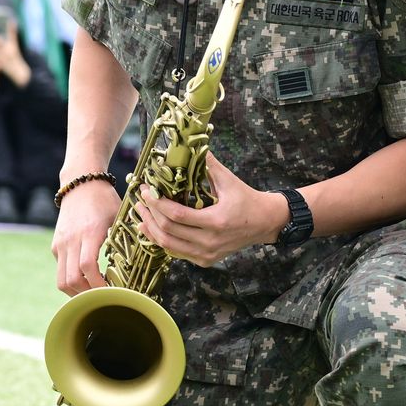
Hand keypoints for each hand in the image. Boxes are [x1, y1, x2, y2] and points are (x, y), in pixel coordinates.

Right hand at [53, 177, 120, 294]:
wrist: (80, 183)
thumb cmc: (105, 200)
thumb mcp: (118, 217)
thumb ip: (123, 240)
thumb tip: (138, 266)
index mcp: (90, 233)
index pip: (88, 268)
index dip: (98, 285)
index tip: (113, 293)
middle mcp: (71, 240)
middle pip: (71, 280)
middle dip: (88, 295)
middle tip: (105, 301)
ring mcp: (60, 243)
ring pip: (61, 280)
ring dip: (77, 293)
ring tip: (94, 296)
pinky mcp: (56, 245)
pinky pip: (60, 270)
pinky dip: (72, 281)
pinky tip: (86, 282)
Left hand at [131, 154, 282, 267]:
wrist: (265, 223)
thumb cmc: (247, 199)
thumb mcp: (229, 180)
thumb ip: (208, 164)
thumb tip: (191, 145)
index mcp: (216, 221)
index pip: (177, 215)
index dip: (157, 203)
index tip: (146, 190)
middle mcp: (210, 242)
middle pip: (168, 231)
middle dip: (150, 215)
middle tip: (140, 200)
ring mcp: (207, 254)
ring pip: (169, 245)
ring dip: (151, 230)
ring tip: (140, 216)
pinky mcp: (205, 260)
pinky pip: (177, 252)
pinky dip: (163, 240)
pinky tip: (153, 229)